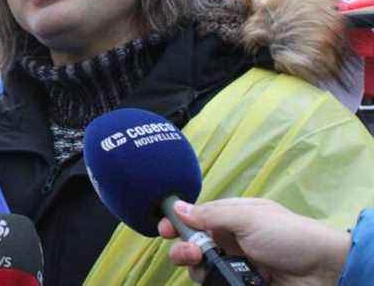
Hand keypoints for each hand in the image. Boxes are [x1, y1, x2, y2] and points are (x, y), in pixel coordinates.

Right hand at [157, 198, 349, 285]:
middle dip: (183, 248)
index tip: (163, 228)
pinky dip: (211, 282)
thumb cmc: (289, 235)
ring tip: (204, 268)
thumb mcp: (249, 216)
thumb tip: (177, 207)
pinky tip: (216, 280)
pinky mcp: (242, 284)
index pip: (196, 217)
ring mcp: (236, 265)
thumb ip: (211, 213)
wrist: (323, 272)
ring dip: (195, 267)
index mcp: (232, 217)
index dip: (178, 222)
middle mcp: (231, 240)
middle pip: (193, 245)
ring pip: (201, 268)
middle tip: (189, 253)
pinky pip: (216, 283)